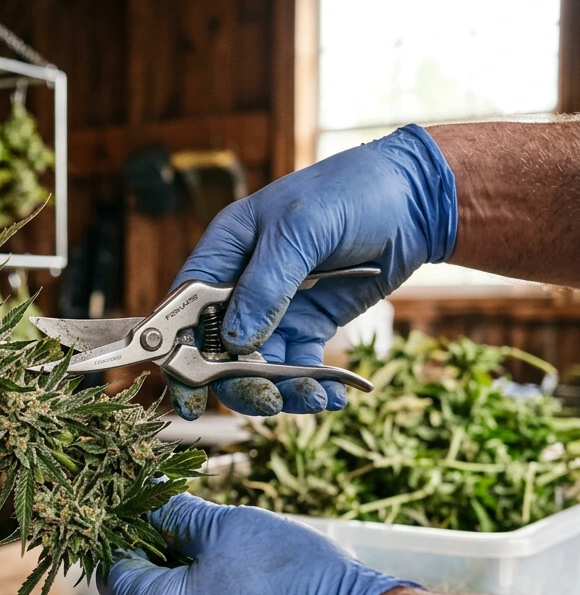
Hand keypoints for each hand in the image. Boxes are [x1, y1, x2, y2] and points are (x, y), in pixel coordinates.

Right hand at [168, 125, 456, 419]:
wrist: (416, 199)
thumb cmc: (350, 192)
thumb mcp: (302, 229)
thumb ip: (266, 285)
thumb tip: (234, 341)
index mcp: (224, 252)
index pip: (185, 308)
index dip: (179, 352)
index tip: (188, 393)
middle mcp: (241, 285)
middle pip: (218, 348)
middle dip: (237, 381)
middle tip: (267, 401)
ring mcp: (274, 309)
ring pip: (258, 366)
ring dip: (280, 390)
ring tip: (314, 399)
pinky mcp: (309, 324)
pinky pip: (298, 366)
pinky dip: (311, 387)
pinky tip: (331, 396)